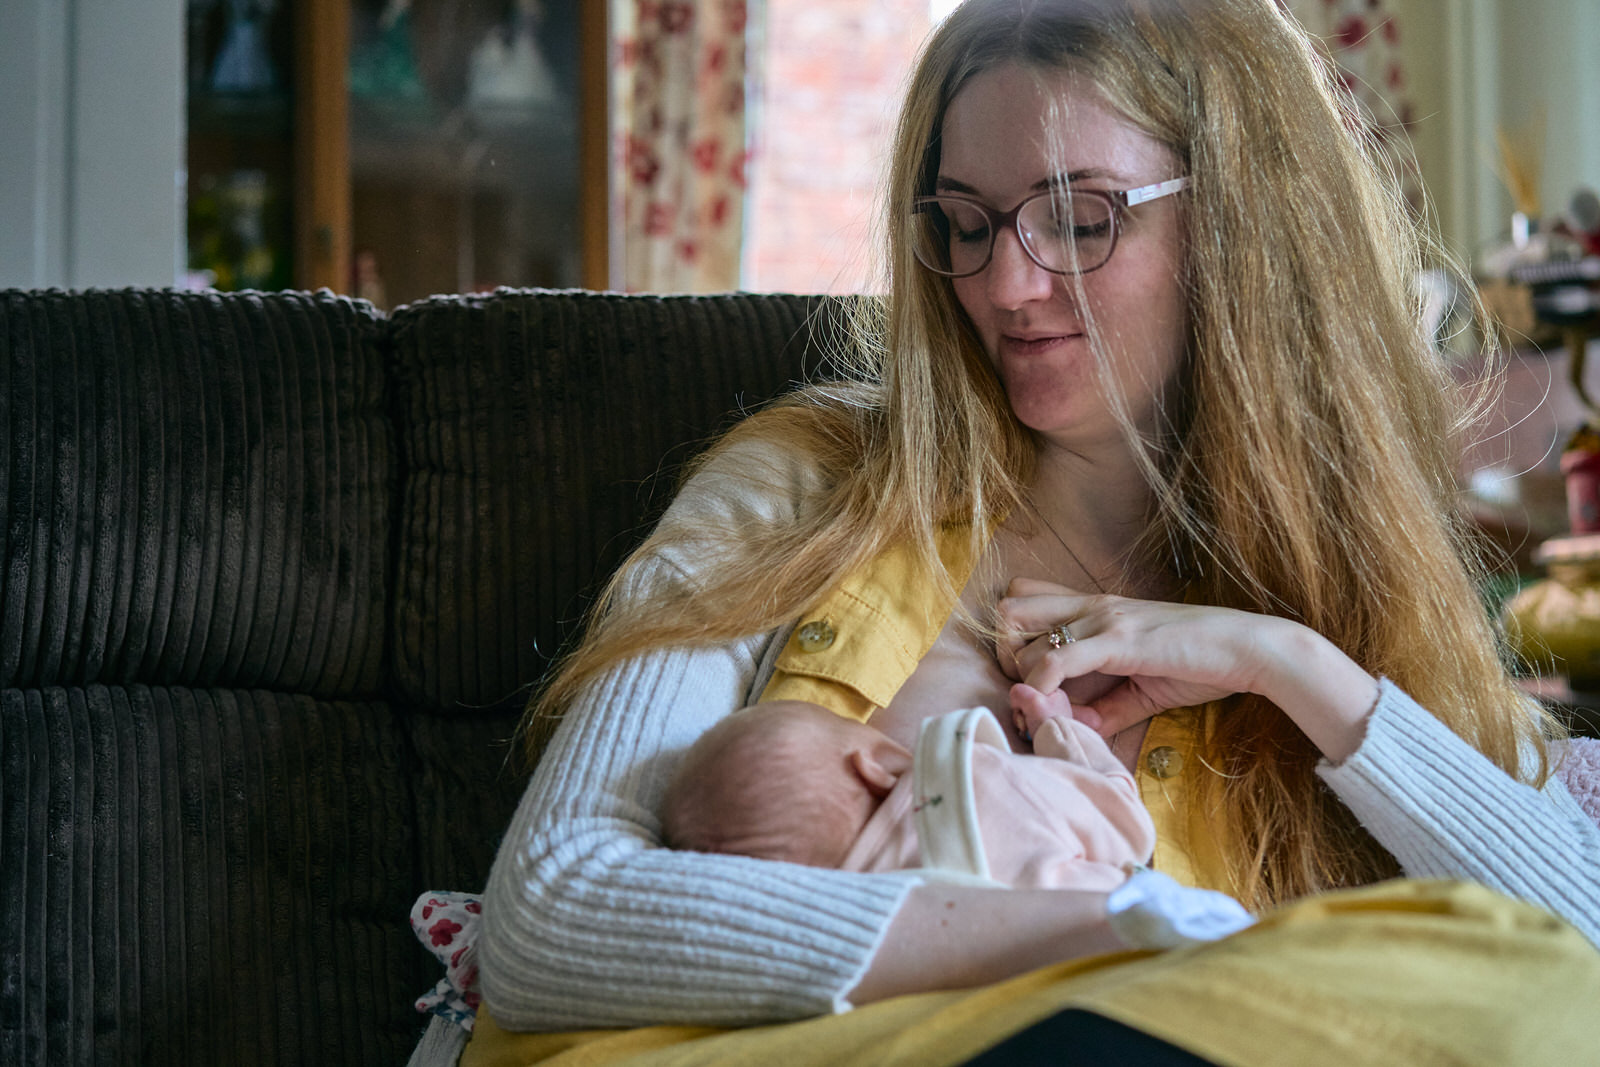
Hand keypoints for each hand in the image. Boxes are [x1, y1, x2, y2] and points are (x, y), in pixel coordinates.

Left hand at [995, 578, 1377, 760]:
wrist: (1251, 650)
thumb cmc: (1201, 663)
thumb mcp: (1142, 687)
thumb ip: (1106, 709)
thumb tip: (1075, 731)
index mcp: (1095, 607)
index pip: (1021, 599)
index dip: (1014, 642)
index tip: (1032, 683)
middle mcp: (1091, 605)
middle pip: (1008, 610)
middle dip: (1006, 656)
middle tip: (1031, 693)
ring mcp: (1103, 618)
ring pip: (1023, 637)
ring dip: (1027, 680)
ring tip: (1053, 708)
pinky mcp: (1119, 639)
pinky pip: (1056, 660)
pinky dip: (1046, 688)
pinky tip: (1063, 709)